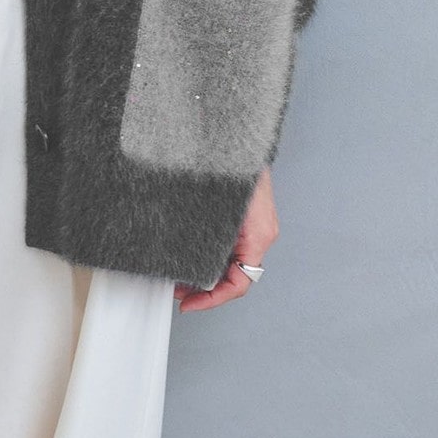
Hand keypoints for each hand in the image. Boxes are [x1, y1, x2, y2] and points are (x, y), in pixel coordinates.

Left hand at [175, 164, 279, 312]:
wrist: (240, 133)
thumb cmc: (236, 162)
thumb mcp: (222, 206)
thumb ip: (214, 238)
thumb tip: (193, 264)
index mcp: (258, 236)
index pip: (239, 284)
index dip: (212, 299)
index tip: (189, 304)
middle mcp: (259, 234)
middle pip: (234, 276)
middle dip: (206, 288)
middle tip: (178, 290)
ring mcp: (253, 226)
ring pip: (230, 261)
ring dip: (206, 270)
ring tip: (179, 273)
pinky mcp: (243, 217)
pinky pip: (228, 244)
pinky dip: (209, 252)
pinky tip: (188, 249)